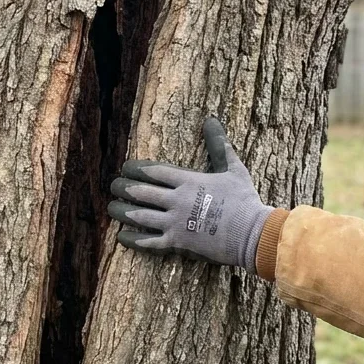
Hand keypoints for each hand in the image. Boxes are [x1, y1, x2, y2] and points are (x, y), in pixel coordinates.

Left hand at [107, 117, 272, 271]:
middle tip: (113, 186)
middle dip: (124, 188)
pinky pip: (150, 242)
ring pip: (140, 216)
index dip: (136, 169)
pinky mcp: (178, 242)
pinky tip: (121, 236)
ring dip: (122, 211)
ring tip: (111, 208)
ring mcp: (176, 222)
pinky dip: (133, 239)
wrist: (253, 233)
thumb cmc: (244, 200)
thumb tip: (212, 121)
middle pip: (142, 192)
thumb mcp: (233, 169)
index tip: (125, 168)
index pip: (154, 171)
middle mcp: (177, 200)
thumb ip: (218, 146)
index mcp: (188, 181)